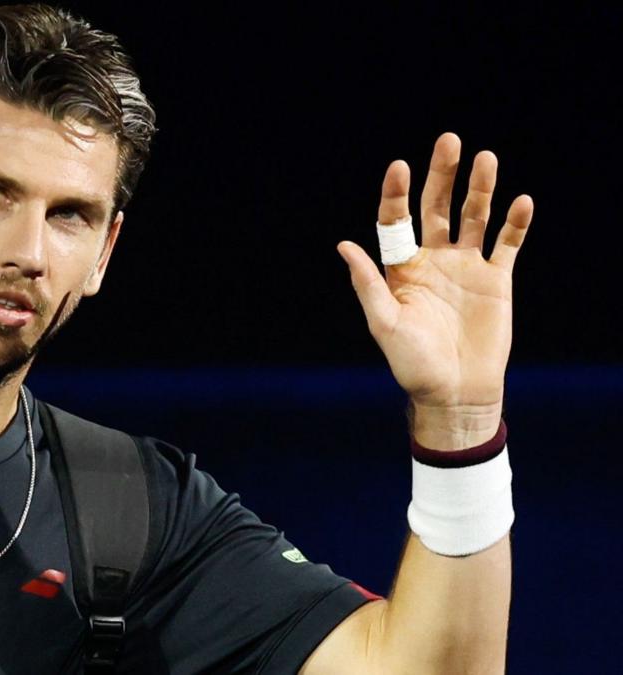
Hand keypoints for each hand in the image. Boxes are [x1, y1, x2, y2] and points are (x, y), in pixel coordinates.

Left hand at [337, 133, 533, 446]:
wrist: (455, 391)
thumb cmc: (412, 363)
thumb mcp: (385, 324)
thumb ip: (368, 284)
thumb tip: (344, 246)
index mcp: (400, 267)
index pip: (397, 221)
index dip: (397, 193)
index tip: (399, 166)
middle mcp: (432, 259)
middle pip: (437, 207)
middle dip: (442, 174)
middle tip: (448, 140)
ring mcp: (466, 266)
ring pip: (474, 217)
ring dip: (481, 188)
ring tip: (486, 158)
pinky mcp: (497, 279)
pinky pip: (507, 244)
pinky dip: (515, 223)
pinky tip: (521, 201)